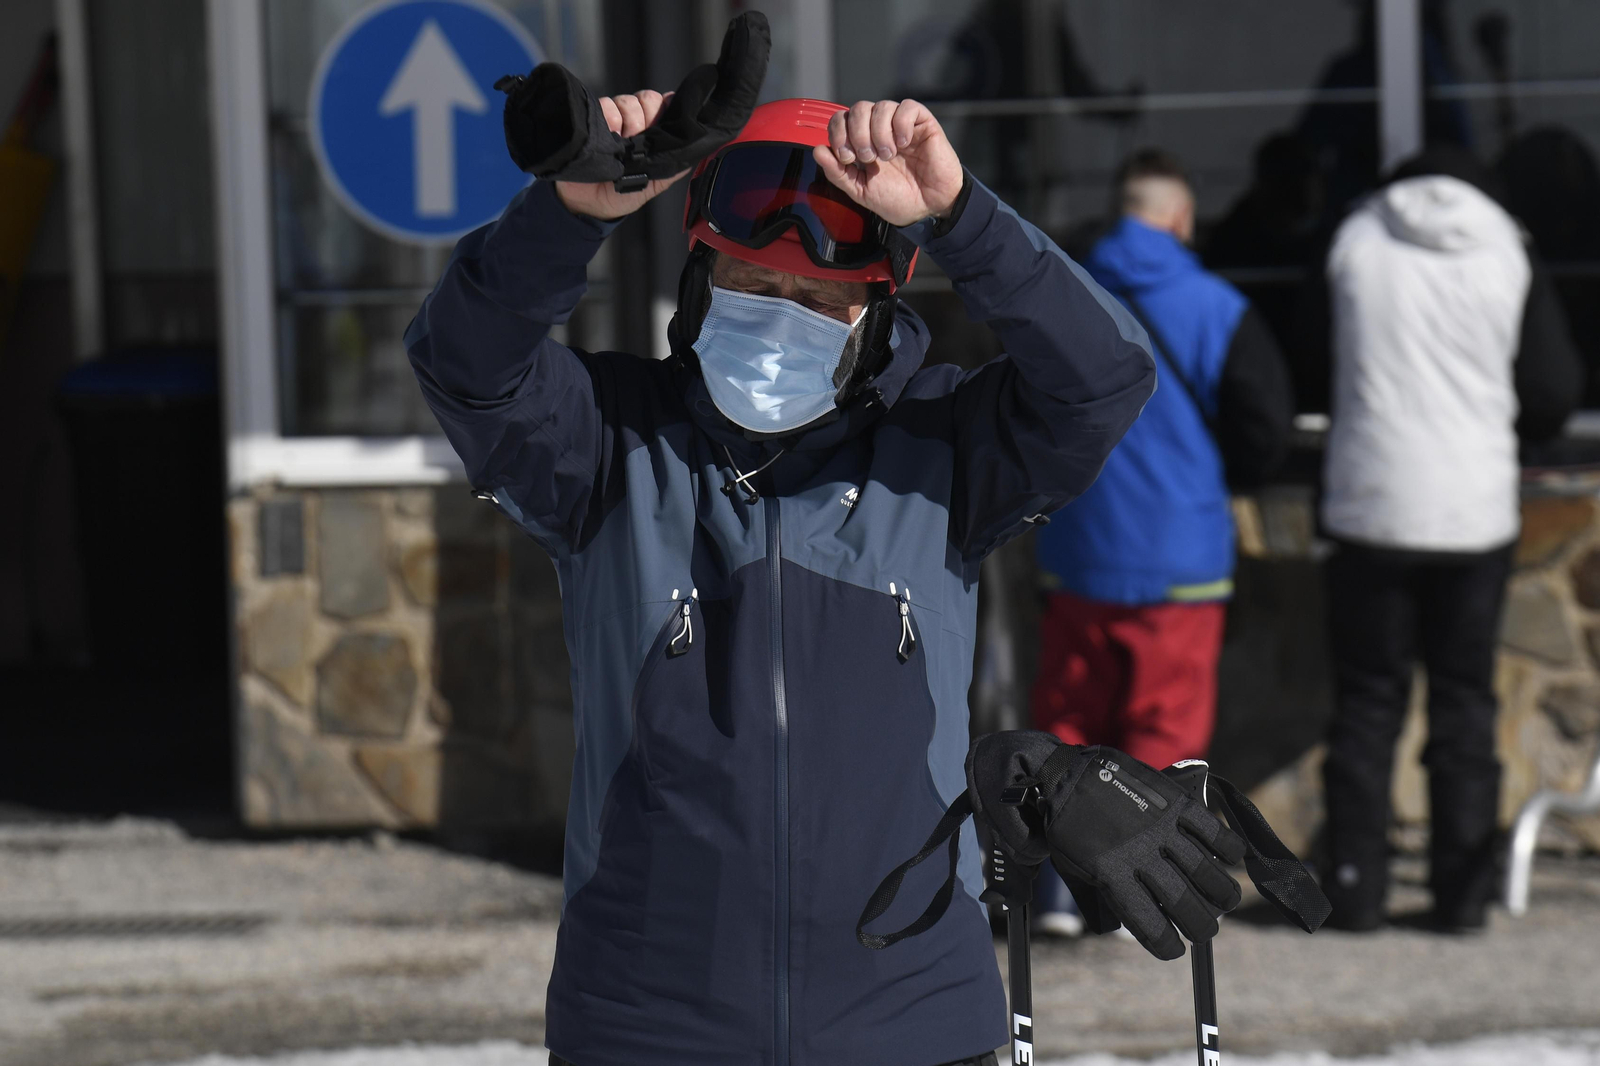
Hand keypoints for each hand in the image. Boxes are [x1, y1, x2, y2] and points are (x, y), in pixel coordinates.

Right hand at [554, 90, 687, 219]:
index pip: (663, 105)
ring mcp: (612, 118)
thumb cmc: (622, 194)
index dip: (665, 108)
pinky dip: (610, 119)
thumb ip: (674, 167)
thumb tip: (696, 151)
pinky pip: (607, 105)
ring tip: (620, 144)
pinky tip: (608, 137)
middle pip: (647, 99)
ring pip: (627, 101)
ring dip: (628, 121)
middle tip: (637, 139)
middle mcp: (632, 121)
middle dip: (646, 117)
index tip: (662, 121)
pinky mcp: (593, 118)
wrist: (589, 205)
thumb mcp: (654, 184)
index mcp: (650, 134)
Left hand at [812, 99, 963, 226]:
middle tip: (868, 157)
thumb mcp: (861, 191)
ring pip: (881, 106)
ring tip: (888, 155)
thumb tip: (818, 151)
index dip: (838, 133)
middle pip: (859, 108)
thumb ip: (838, 173)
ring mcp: (900, 124)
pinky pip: (907, 107)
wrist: (929, 208)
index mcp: (862, 142)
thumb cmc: (899, 199)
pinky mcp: (922, 123)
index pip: (841, 119)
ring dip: (879, 132)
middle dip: (858, 133)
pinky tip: (904, 143)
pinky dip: (901, 124)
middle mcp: (879, 129)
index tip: (847, 158)